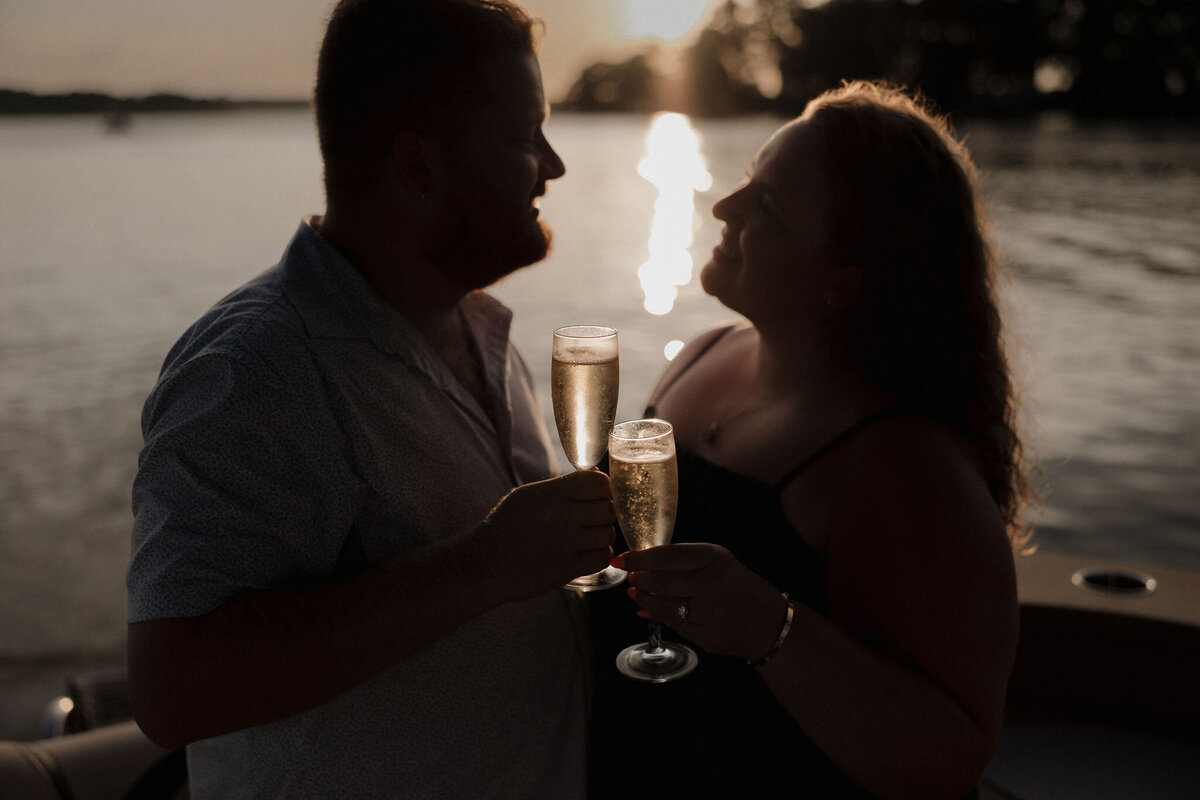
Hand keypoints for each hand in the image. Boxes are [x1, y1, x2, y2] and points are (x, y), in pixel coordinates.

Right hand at [480, 470, 615, 600]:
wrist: (484, 564)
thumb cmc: (506, 527)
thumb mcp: (528, 495)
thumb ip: (562, 486)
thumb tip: (596, 473)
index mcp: (552, 493)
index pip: (599, 482)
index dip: (603, 489)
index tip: (595, 497)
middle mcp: (561, 515)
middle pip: (607, 509)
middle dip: (604, 514)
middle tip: (591, 521)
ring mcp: (566, 542)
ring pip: (608, 534)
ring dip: (602, 537)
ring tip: (586, 539)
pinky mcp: (567, 568)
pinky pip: (602, 557)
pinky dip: (598, 556)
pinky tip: (585, 554)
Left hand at [614, 543, 786, 661]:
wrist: (768, 622)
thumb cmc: (736, 586)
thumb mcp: (717, 562)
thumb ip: (682, 562)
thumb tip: (639, 564)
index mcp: (715, 559)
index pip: (667, 556)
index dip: (639, 558)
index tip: (620, 558)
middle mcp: (714, 584)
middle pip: (661, 582)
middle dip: (639, 579)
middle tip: (630, 576)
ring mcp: (711, 613)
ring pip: (664, 606)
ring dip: (644, 598)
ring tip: (636, 592)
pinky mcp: (708, 637)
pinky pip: (674, 625)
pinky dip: (657, 616)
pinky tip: (646, 609)